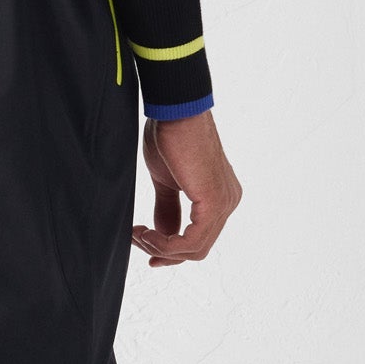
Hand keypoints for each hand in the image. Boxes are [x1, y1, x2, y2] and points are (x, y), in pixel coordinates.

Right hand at [131, 110, 240, 267]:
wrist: (175, 112)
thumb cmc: (170, 136)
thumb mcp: (166, 181)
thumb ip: (168, 208)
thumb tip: (163, 233)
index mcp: (220, 196)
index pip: (199, 238)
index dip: (171, 250)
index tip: (145, 246)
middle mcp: (228, 202)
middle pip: (198, 248)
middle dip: (163, 251)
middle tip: (136, 239)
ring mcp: (224, 203)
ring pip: (195, 249)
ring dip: (160, 247)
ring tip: (138, 233)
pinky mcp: (214, 203)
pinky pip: (192, 241)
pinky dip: (166, 243)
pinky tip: (146, 232)